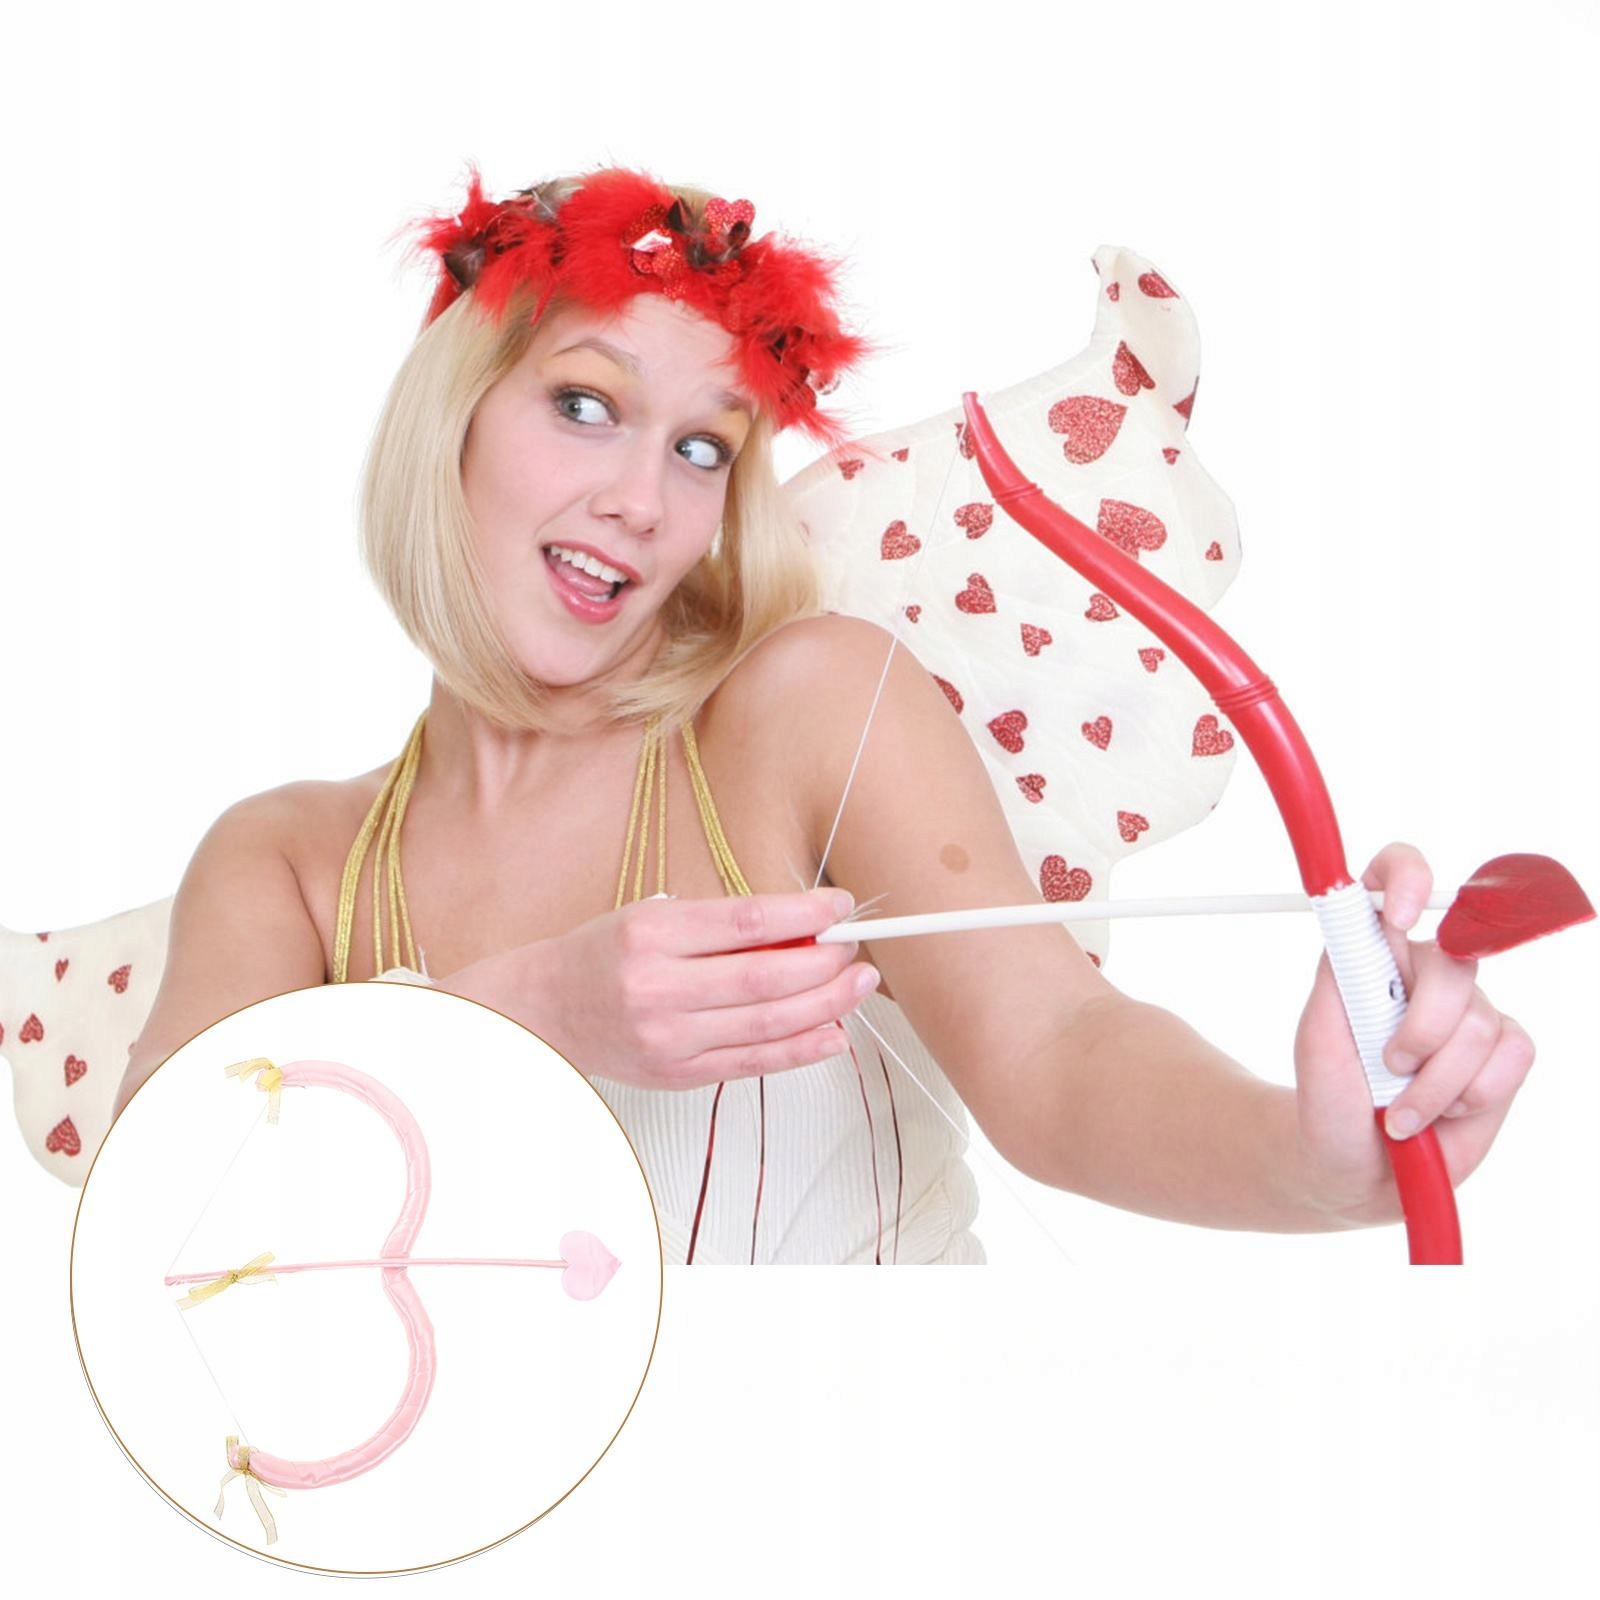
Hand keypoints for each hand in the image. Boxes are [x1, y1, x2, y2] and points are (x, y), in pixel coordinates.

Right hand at [496, 888, 879, 1090]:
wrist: (548, 1009)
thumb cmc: (605, 955)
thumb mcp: (653, 916)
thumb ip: (721, 924)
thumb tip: (803, 930)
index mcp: (651, 935)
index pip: (747, 922)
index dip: (805, 914)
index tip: (841, 906)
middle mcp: (658, 988)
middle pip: (766, 977)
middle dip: (825, 963)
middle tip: (855, 950)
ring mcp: (669, 1039)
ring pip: (768, 1023)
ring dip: (826, 1004)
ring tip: (858, 986)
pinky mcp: (678, 1075)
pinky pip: (754, 1064)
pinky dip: (802, 1050)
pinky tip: (835, 1033)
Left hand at [1291, 841, 1537, 1225]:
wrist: (1355, 1166)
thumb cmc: (1329, 1098)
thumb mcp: (1316, 1038)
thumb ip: (1339, 976)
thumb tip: (1358, 923)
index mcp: (1374, 953)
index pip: (1396, 879)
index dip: (1406, 878)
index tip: (1397, 916)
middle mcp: (1426, 973)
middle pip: (1453, 965)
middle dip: (1421, 1029)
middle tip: (1389, 1065)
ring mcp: (1469, 1012)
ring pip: (1479, 1023)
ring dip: (1435, 1081)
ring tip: (1400, 1107)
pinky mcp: (1504, 1053)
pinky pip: (1511, 1055)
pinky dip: (1470, 1094)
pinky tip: (1441, 1112)